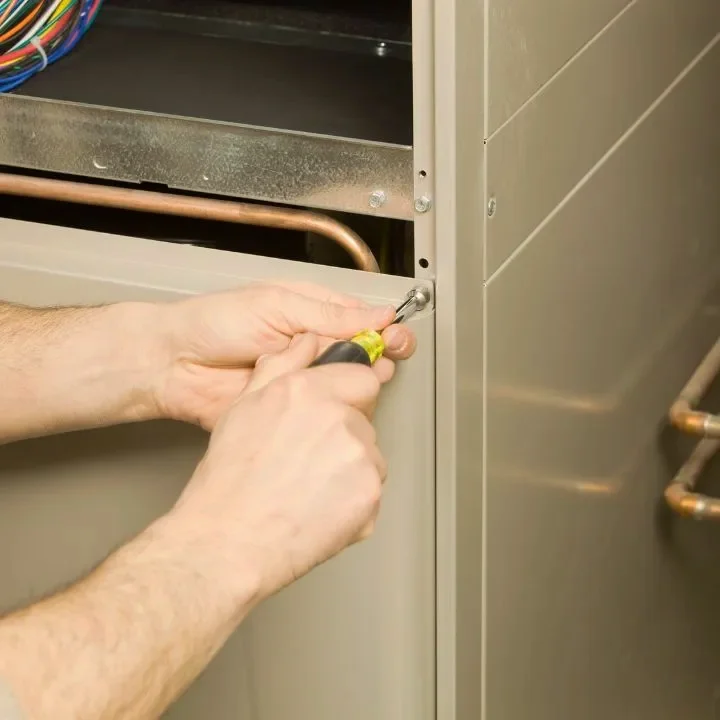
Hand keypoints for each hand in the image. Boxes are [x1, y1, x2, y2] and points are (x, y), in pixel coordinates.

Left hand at [153, 283, 416, 428]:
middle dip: (381, 354)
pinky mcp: (293, 407)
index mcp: (312, 313)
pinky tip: (338, 400)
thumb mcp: (276, 306)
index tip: (395, 336)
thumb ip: (328, 315)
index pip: (363, 318)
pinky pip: (324, 410)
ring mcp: (304, 378)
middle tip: (383, 357)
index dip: (384, 328)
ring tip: (357, 375)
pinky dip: (335, 408)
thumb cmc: (214, 323)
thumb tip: (376, 314)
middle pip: (363, 352)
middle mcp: (312, 345)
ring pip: (348, 383)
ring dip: (359, 381)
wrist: (176, 365)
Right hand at [169, 336, 386, 600]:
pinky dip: (353, 502)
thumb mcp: (244, 407)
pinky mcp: (370, 494)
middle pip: (364, 420)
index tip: (336, 412)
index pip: (361, 377)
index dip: (348, 396)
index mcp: (307, 391)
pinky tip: (319, 509)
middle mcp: (338, 418)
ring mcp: (359, 457)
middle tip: (309, 460)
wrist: (228, 542)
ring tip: (309, 488)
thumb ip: (281, 366)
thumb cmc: (228, 482)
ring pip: (370, 457)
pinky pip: (371, 491)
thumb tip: (305, 343)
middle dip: (345, 435)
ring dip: (350, 469)